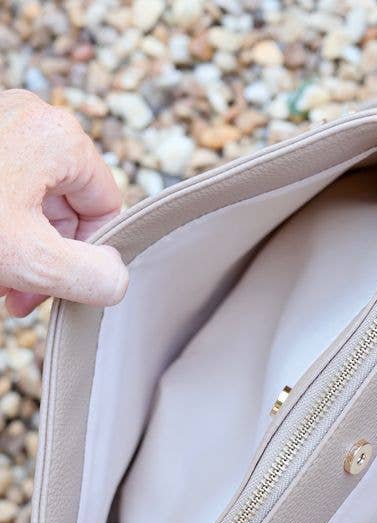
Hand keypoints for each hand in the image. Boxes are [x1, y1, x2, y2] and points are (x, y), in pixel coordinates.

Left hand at [0, 89, 127, 316]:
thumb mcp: (31, 260)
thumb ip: (91, 276)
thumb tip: (116, 279)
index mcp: (60, 140)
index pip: (106, 208)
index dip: (91, 259)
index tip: (62, 292)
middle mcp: (30, 122)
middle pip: (66, 208)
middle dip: (47, 260)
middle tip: (20, 298)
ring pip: (31, 204)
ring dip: (21, 253)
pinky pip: (4, 193)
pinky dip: (0, 232)